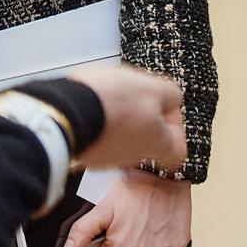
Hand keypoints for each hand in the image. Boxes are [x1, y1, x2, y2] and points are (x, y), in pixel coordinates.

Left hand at [61, 169, 191, 246]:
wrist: (166, 174)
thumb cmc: (134, 187)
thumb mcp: (103, 206)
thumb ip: (83, 230)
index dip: (106, 241)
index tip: (113, 225)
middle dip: (123, 240)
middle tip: (128, 217)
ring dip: (142, 239)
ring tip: (144, 215)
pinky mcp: (177, 245)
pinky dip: (161, 236)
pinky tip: (158, 219)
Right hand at [66, 66, 184, 170]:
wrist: (68, 114)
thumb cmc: (113, 102)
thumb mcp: (152, 87)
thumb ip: (170, 94)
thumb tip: (172, 100)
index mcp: (157, 142)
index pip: (179, 151)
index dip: (176, 128)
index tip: (166, 109)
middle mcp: (134, 156)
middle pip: (147, 140)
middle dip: (143, 116)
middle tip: (134, 96)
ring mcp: (108, 158)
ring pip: (122, 137)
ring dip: (119, 118)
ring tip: (109, 96)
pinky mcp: (86, 154)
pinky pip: (99, 137)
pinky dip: (99, 122)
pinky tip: (92, 104)